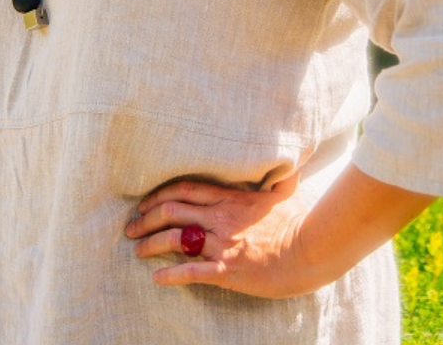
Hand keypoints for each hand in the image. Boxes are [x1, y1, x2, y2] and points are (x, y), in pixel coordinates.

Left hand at [124, 173, 312, 297]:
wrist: (311, 251)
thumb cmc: (300, 221)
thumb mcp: (283, 192)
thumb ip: (276, 178)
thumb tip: (287, 164)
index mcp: (230, 198)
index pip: (184, 189)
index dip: (159, 194)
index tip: (144, 202)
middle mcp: (221, 218)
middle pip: (172, 211)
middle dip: (145, 218)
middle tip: (130, 227)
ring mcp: (223, 244)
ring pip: (176, 239)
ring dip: (151, 243)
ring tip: (137, 250)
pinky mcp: (228, 271)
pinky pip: (192, 271)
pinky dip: (171, 275)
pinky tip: (156, 278)